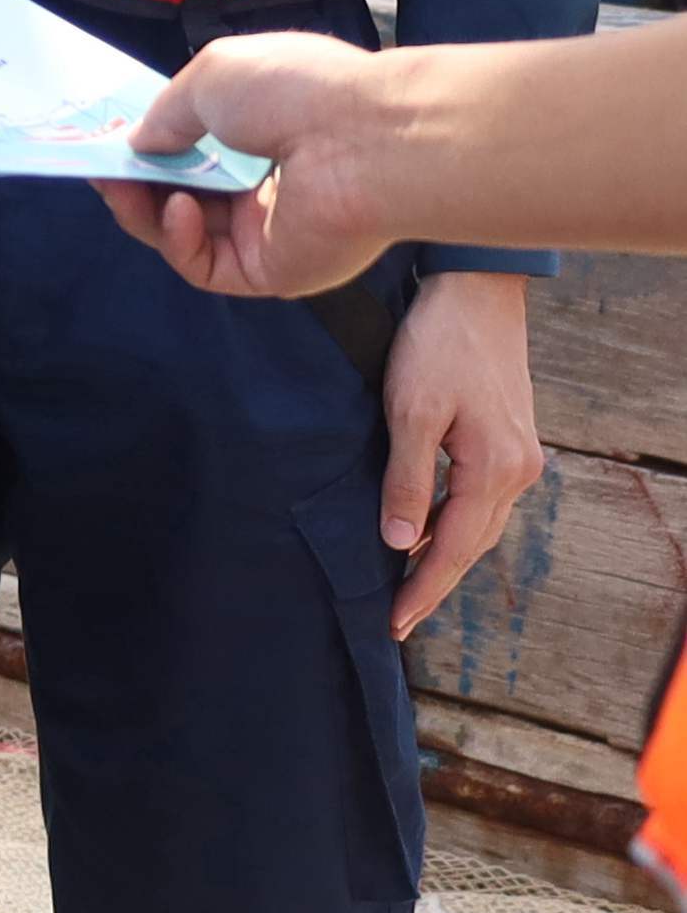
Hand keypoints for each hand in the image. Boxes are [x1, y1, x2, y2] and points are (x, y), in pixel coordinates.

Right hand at [95, 34, 405, 299]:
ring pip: (187, 234)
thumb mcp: (211, 78)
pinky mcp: (271, 271)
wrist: (367, 142)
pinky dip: (178, 241)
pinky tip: (179, 207)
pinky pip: (206, 265)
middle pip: (185, 192)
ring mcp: (270, 231)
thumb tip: (137, 144)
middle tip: (101, 170)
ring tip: (120, 187)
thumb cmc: (295, 93)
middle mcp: (269, 182)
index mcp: (266, 130)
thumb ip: (166, 114)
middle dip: (138, 181)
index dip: (152, 145)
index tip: (109, 140)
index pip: (198, 147)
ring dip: (145, 209)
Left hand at [380, 268, 543, 640]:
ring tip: (408, 585)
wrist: (473, 289)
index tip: (393, 623)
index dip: (421, 588)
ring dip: (445, 554)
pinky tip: (429, 529)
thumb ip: (407, 479)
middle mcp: (518, 470)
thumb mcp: (410, 411)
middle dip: (432, 581)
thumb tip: (401, 542)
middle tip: (397, 619)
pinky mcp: (507, 437)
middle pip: (470, 543)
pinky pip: (479, 497)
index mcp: (495, 469)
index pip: (452, 548)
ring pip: (477, 522)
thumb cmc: (436, 344)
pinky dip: (455, 522)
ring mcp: (518, 454)